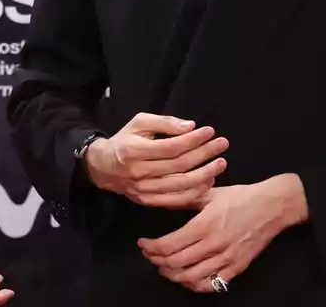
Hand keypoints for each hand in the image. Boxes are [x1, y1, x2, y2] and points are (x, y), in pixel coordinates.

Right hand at [83, 113, 228, 209]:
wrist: (103, 167)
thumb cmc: (125, 141)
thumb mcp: (139, 123)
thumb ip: (164, 123)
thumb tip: (190, 126)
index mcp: (134, 150)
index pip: (171, 147)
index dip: (193, 140)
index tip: (210, 131)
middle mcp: (139, 172)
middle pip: (179, 166)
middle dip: (204, 154)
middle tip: (222, 144)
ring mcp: (144, 190)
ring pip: (180, 185)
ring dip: (205, 174)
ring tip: (220, 163)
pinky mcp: (148, 202)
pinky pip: (176, 201)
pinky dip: (195, 192)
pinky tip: (208, 182)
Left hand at [137, 174, 306, 293]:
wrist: (272, 206)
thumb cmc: (240, 197)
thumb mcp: (209, 193)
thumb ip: (185, 200)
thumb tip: (163, 200)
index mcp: (204, 225)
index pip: (169, 245)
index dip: (151, 248)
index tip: (143, 243)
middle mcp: (213, 245)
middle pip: (175, 263)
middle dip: (157, 261)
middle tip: (149, 254)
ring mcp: (225, 259)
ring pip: (190, 278)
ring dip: (172, 275)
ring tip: (164, 266)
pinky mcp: (236, 268)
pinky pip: (211, 284)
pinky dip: (194, 285)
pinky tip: (186, 277)